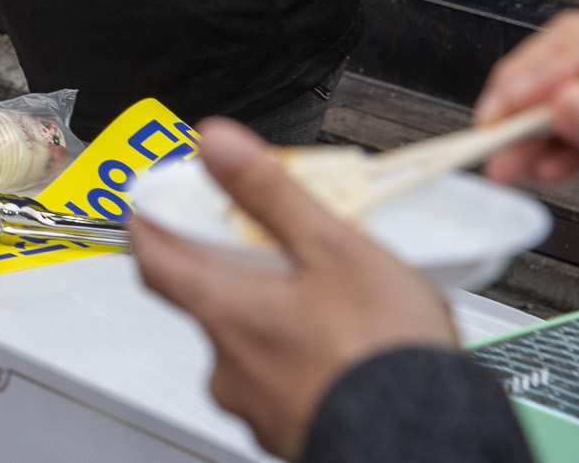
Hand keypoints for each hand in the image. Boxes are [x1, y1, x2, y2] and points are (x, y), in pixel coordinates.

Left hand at [133, 119, 455, 461]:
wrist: (429, 444)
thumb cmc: (382, 357)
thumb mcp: (333, 250)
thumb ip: (268, 193)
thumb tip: (214, 144)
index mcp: (224, 311)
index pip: (152, 259)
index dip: (149, 225)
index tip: (152, 204)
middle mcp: (227, 364)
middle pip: (206, 298)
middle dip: (236, 270)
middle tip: (274, 248)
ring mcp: (257, 405)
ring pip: (248, 345)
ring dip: (274, 319)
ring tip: (330, 303)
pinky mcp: (291, 432)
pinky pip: (282, 385)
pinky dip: (302, 361)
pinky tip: (345, 352)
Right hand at [477, 9, 578, 184]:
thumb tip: (570, 104)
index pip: (577, 44)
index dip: (531, 78)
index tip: (498, 113)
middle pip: (561, 71)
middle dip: (521, 113)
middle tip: (489, 143)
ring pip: (565, 104)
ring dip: (534, 141)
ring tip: (508, 166)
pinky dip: (562, 155)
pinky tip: (547, 170)